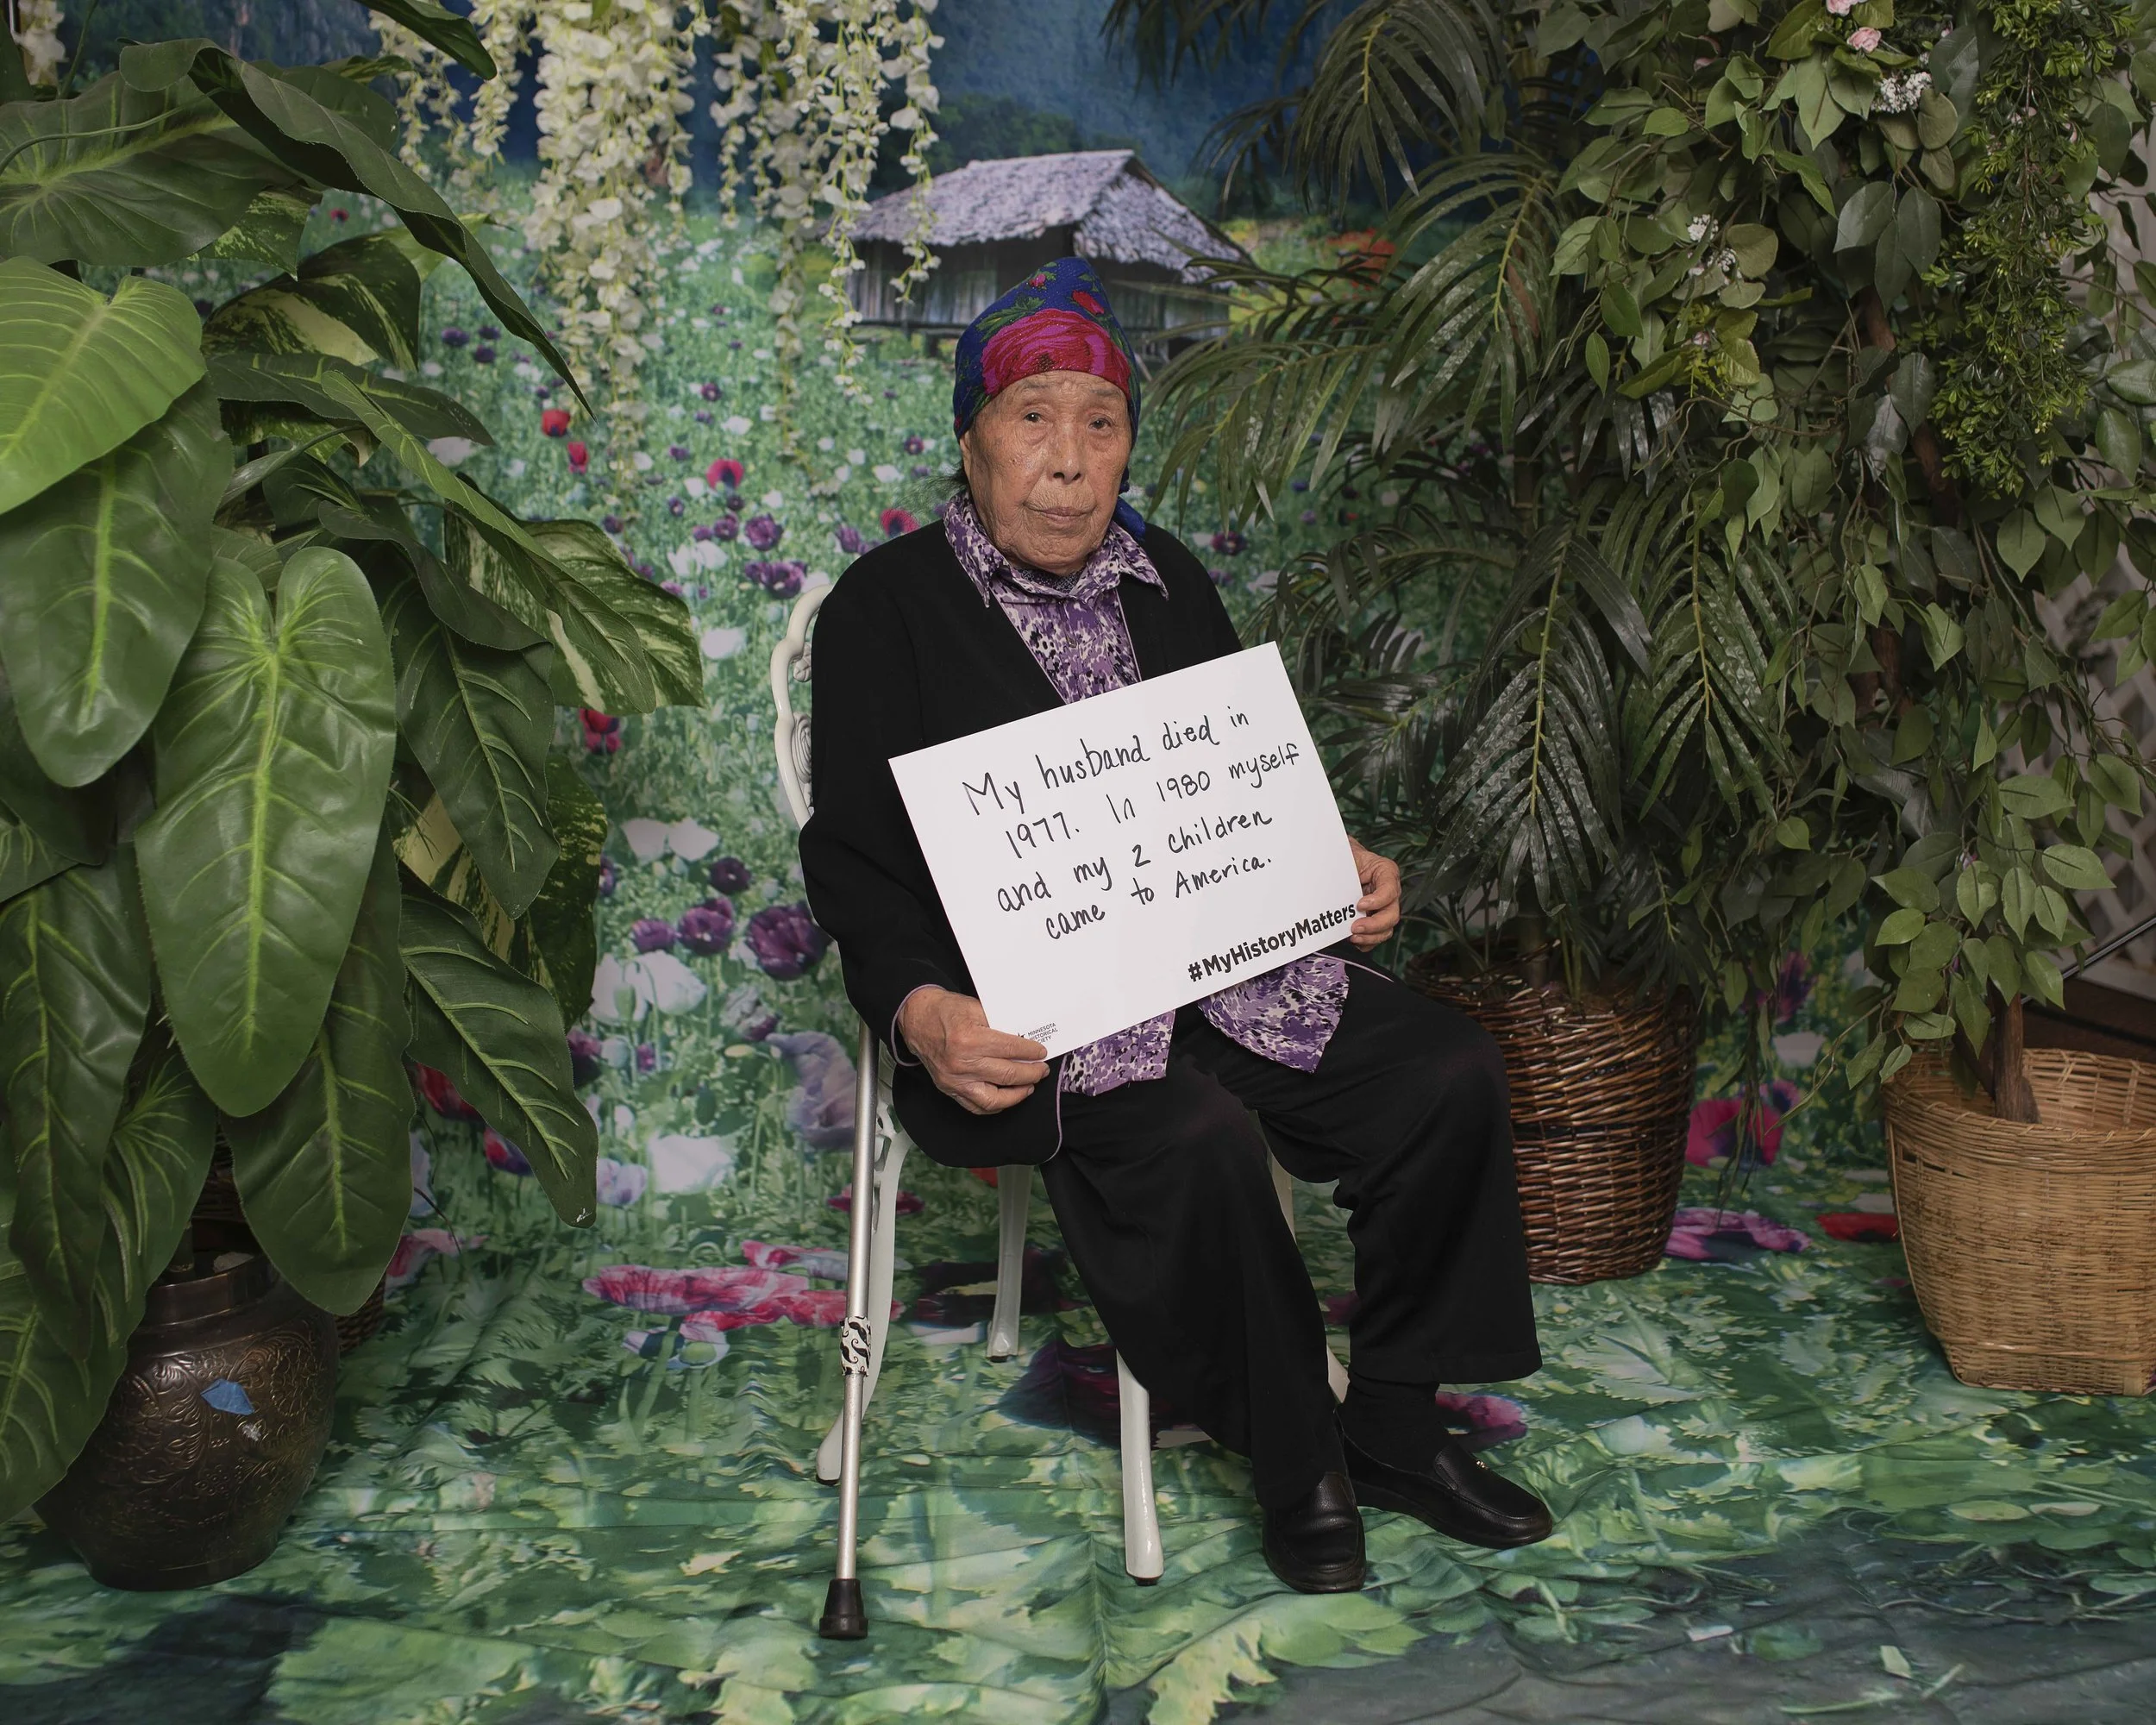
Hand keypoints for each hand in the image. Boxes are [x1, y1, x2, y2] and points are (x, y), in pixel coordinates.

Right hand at [896, 987, 1048, 1114]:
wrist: (917, 1019)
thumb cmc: (945, 1011)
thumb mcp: (976, 1007)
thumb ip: (1001, 1024)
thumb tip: (1025, 1037)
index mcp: (970, 1039)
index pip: (1011, 1050)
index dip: (1031, 1052)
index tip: (1041, 1052)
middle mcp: (962, 1064)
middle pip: (1007, 1075)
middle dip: (1031, 1073)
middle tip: (1041, 1069)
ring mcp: (954, 1080)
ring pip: (994, 1099)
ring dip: (1017, 1094)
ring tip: (1029, 1085)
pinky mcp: (949, 1089)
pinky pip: (976, 1106)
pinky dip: (995, 1105)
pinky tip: (1007, 1097)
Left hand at [1348, 837, 1400, 949]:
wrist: (1343, 863)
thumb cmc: (1347, 857)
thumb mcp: (1347, 854)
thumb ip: (1343, 863)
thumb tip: (1326, 873)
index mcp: (1385, 872)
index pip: (1389, 889)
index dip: (1377, 900)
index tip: (1359, 905)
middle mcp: (1389, 892)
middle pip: (1392, 914)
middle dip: (1374, 924)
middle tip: (1355, 927)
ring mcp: (1383, 908)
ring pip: (1386, 929)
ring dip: (1370, 937)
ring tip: (1352, 936)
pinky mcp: (1375, 919)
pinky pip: (1376, 937)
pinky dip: (1366, 942)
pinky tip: (1353, 939)